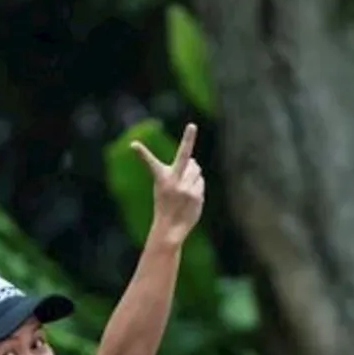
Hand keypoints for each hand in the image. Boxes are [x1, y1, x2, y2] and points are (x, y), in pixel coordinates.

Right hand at [130, 122, 205, 246]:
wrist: (169, 228)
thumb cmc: (164, 204)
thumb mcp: (163, 186)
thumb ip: (179, 172)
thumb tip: (195, 162)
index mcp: (162, 177)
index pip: (154, 160)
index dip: (153, 149)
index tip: (156, 137)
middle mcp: (174, 181)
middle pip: (185, 156)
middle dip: (188, 137)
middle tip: (192, 126)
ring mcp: (187, 189)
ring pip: (196, 169)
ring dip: (193, 173)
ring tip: (184, 188)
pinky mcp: (197, 196)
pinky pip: (201, 182)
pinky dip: (196, 186)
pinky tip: (189, 198)